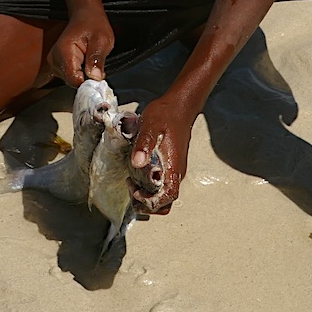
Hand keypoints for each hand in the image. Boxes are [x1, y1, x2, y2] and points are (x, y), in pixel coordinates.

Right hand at [48, 10, 112, 86]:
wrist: (86, 16)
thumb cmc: (94, 25)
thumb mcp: (102, 39)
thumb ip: (97, 58)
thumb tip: (95, 76)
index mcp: (64, 51)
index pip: (72, 78)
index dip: (87, 82)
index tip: (98, 77)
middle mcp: (55, 58)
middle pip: (71, 81)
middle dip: (86, 78)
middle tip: (97, 65)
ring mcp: (54, 62)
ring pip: (70, 80)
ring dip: (83, 75)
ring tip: (90, 61)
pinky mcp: (57, 64)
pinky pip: (69, 76)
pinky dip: (79, 73)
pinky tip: (85, 63)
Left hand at [130, 97, 193, 214]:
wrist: (180, 107)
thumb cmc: (166, 115)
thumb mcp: (150, 126)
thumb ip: (143, 144)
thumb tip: (137, 162)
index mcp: (173, 166)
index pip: (168, 196)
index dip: (152, 201)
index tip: (136, 192)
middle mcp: (176, 172)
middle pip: (166, 202)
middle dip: (147, 204)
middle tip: (132, 189)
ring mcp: (175, 170)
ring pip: (164, 195)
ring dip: (147, 196)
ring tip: (132, 182)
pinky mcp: (171, 167)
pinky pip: (162, 186)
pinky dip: (149, 188)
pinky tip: (137, 175)